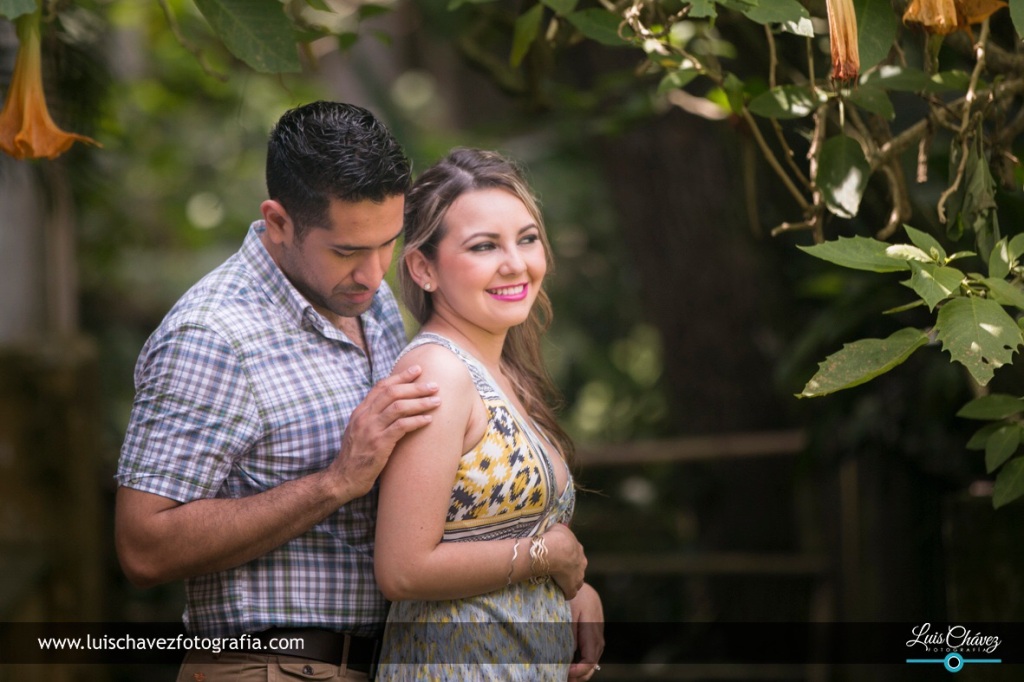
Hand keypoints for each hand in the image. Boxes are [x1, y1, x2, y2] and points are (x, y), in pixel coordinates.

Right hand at [326, 365, 439, 497]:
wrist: (343, 478)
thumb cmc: (356, 456)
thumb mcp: (360, 431)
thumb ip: (372, 417)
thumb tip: (391, 406)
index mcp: (360, 412)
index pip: (381, 386)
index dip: (400, 376)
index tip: (417, 370)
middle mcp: (365, 417)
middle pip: (392, 393)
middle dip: (415, 387)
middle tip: (434, 385)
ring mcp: (371, 429)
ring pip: (399, 407)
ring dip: (420, 402)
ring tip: (437, 401)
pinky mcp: (379, 444)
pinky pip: (401, 426)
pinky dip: (416, 420)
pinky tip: (429, 420)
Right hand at [541, 523, 586, 598]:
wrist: (555, 551)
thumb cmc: (555, 537)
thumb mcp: (558, 528)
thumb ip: (559, 532)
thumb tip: (556, 532)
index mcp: (579, 549)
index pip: (575, 554)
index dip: (567, 556)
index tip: (558, 557)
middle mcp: (582, 562)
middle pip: (577, 567)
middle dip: (570, 569)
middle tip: (558, 569)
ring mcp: (578, 576)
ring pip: (576, 581)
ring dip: (569, 581)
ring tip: (558, 581)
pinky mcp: (572, 587)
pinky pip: (570, 592)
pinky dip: (566, 593)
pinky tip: (559, 592)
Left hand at [568, 583, 604, 680]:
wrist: (570, 574)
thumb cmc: (564, 593)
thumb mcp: (564, 614)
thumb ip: (567, 635)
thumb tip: (568, 659)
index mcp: (592, 625)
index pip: (590, 656)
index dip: (580, 670)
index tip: (566, 674)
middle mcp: (598, 628)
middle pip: (594, 658)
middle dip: (582, 673)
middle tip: (566, 679)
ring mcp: (597, 627)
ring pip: (594, 653)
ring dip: (583, 667)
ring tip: (568, 675)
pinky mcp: (592, 625)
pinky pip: (590, 646)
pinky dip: (583, 657)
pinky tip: (572, 663)